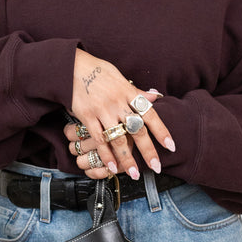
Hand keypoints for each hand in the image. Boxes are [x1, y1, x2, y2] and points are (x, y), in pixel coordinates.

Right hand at [70, 49, 174, 179]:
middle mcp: (118, 103)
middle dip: (148, 151)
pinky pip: (99, 140)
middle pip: (137, 130)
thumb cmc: (98, 71)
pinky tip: (112, 167)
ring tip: (134, 174)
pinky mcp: (87, 117)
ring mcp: (103, 111)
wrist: (71, 66)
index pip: (150, 114)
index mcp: (129, 92)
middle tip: (157, 168)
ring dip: (127, 159)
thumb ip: (137, 91)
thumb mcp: (120, 77)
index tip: (171, 146)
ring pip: (118, 139)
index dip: (161, 131)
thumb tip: (155, 96)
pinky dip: (106, 155)